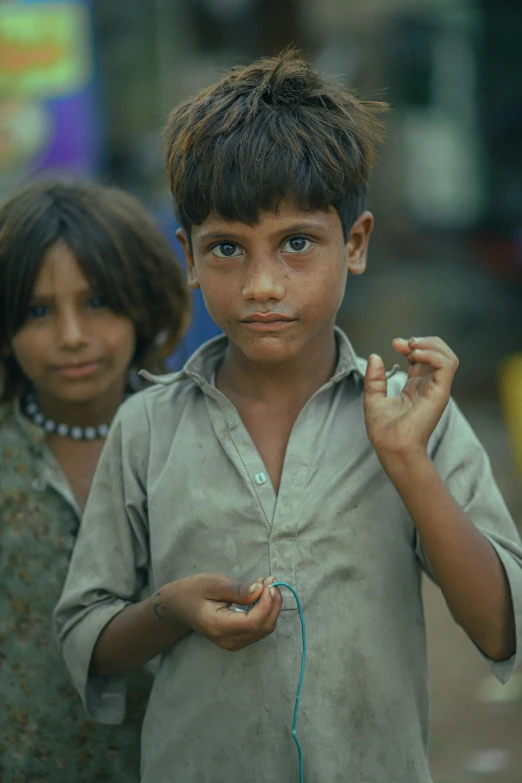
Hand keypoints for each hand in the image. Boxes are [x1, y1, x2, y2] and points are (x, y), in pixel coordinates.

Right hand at [154, 573, 281, 651]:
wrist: (179, 605)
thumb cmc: (194, 590)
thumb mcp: (214, 584)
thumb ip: (238, 590)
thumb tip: (261, 590)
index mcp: (218, 626)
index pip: (254, 622)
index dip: (267, 603)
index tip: (268, 582)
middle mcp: (228, 640)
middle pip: (263, 626)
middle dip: (273, 603)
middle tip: (270, 580)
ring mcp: (233, 643)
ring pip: (265, 628)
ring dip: (271, 606)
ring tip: (265, 584)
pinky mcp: (237, 640)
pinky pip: (259, 628)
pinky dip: (265, 611)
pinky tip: (260, 595)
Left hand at [364, 336, 458, 462]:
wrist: (391, 447)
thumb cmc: (383, 430)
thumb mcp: (373, 397)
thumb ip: (374, 378)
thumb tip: (375, 356)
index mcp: (416, 386)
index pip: (423, 357)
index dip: (410, 346)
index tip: (394, 344)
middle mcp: (429, 386)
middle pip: (439, 353)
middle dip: (422, 341)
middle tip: (402, 343)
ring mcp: (437, 389)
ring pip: (449, 357)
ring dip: (431, 345)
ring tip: (412, 347)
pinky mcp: (440, 392)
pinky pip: (447, 365)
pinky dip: (433, 354)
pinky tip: (416, 355)